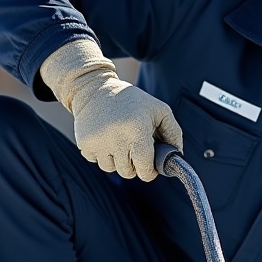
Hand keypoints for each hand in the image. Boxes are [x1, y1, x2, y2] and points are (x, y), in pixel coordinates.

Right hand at [40, 39, 182, 181]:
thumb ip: (174, 132)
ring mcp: (98, 142)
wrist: (94, 88)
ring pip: (111, 169)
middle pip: (128, 173)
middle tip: (134, 148)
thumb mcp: (159, 109)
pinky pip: (96, 162)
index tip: (150, 165)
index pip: (145, 170)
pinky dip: (102, 155)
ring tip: (119, 141)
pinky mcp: (84, 143)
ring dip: (117, 160)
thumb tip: (177, 155)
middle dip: (134, 165)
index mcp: (137, 130)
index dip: (150, 172)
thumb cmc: (132, 101)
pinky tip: (105, 138)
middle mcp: (116, 138)